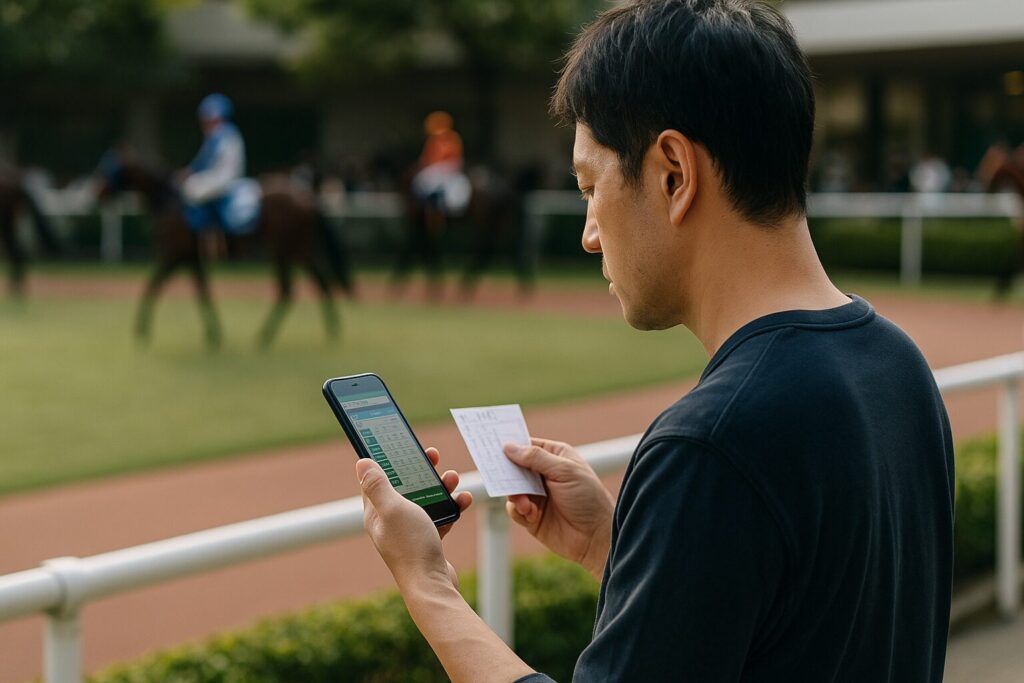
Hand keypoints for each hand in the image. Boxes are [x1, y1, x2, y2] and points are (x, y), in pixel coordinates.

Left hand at [357, 447, 472, 588]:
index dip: (389, 460)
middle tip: (433, 456)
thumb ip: (378, 485)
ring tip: (453, 479)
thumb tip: (361, 461)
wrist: (432, 586)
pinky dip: (452, 507)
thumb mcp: (393, 508)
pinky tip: (463, 500)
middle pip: (405, 487)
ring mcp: (409, 532)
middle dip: (421, 470)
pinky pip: (440, 516)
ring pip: (426, 500)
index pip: (378, 479)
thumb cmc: (411, 547)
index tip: (402, 445)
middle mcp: (390, 522)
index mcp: (376, 513)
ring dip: (441, 487)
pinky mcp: (427, 541)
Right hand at [504, 438, 613, 579]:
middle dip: (508, 471)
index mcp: (555, 457)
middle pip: (515, 467)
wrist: (596, 537)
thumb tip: (509, 446)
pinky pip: (514, 509)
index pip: (527, 445)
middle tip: (497, 472)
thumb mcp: (564, 471)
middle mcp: (544, 474)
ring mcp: (537, 495)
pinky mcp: (532, 516)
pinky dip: (519, 510)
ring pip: (511, 488)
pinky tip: (531, 514)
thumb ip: (535, 458)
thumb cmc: (588, 499)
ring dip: (515, 494)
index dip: (511, 444)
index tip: (493, 442)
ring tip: (525, 502)